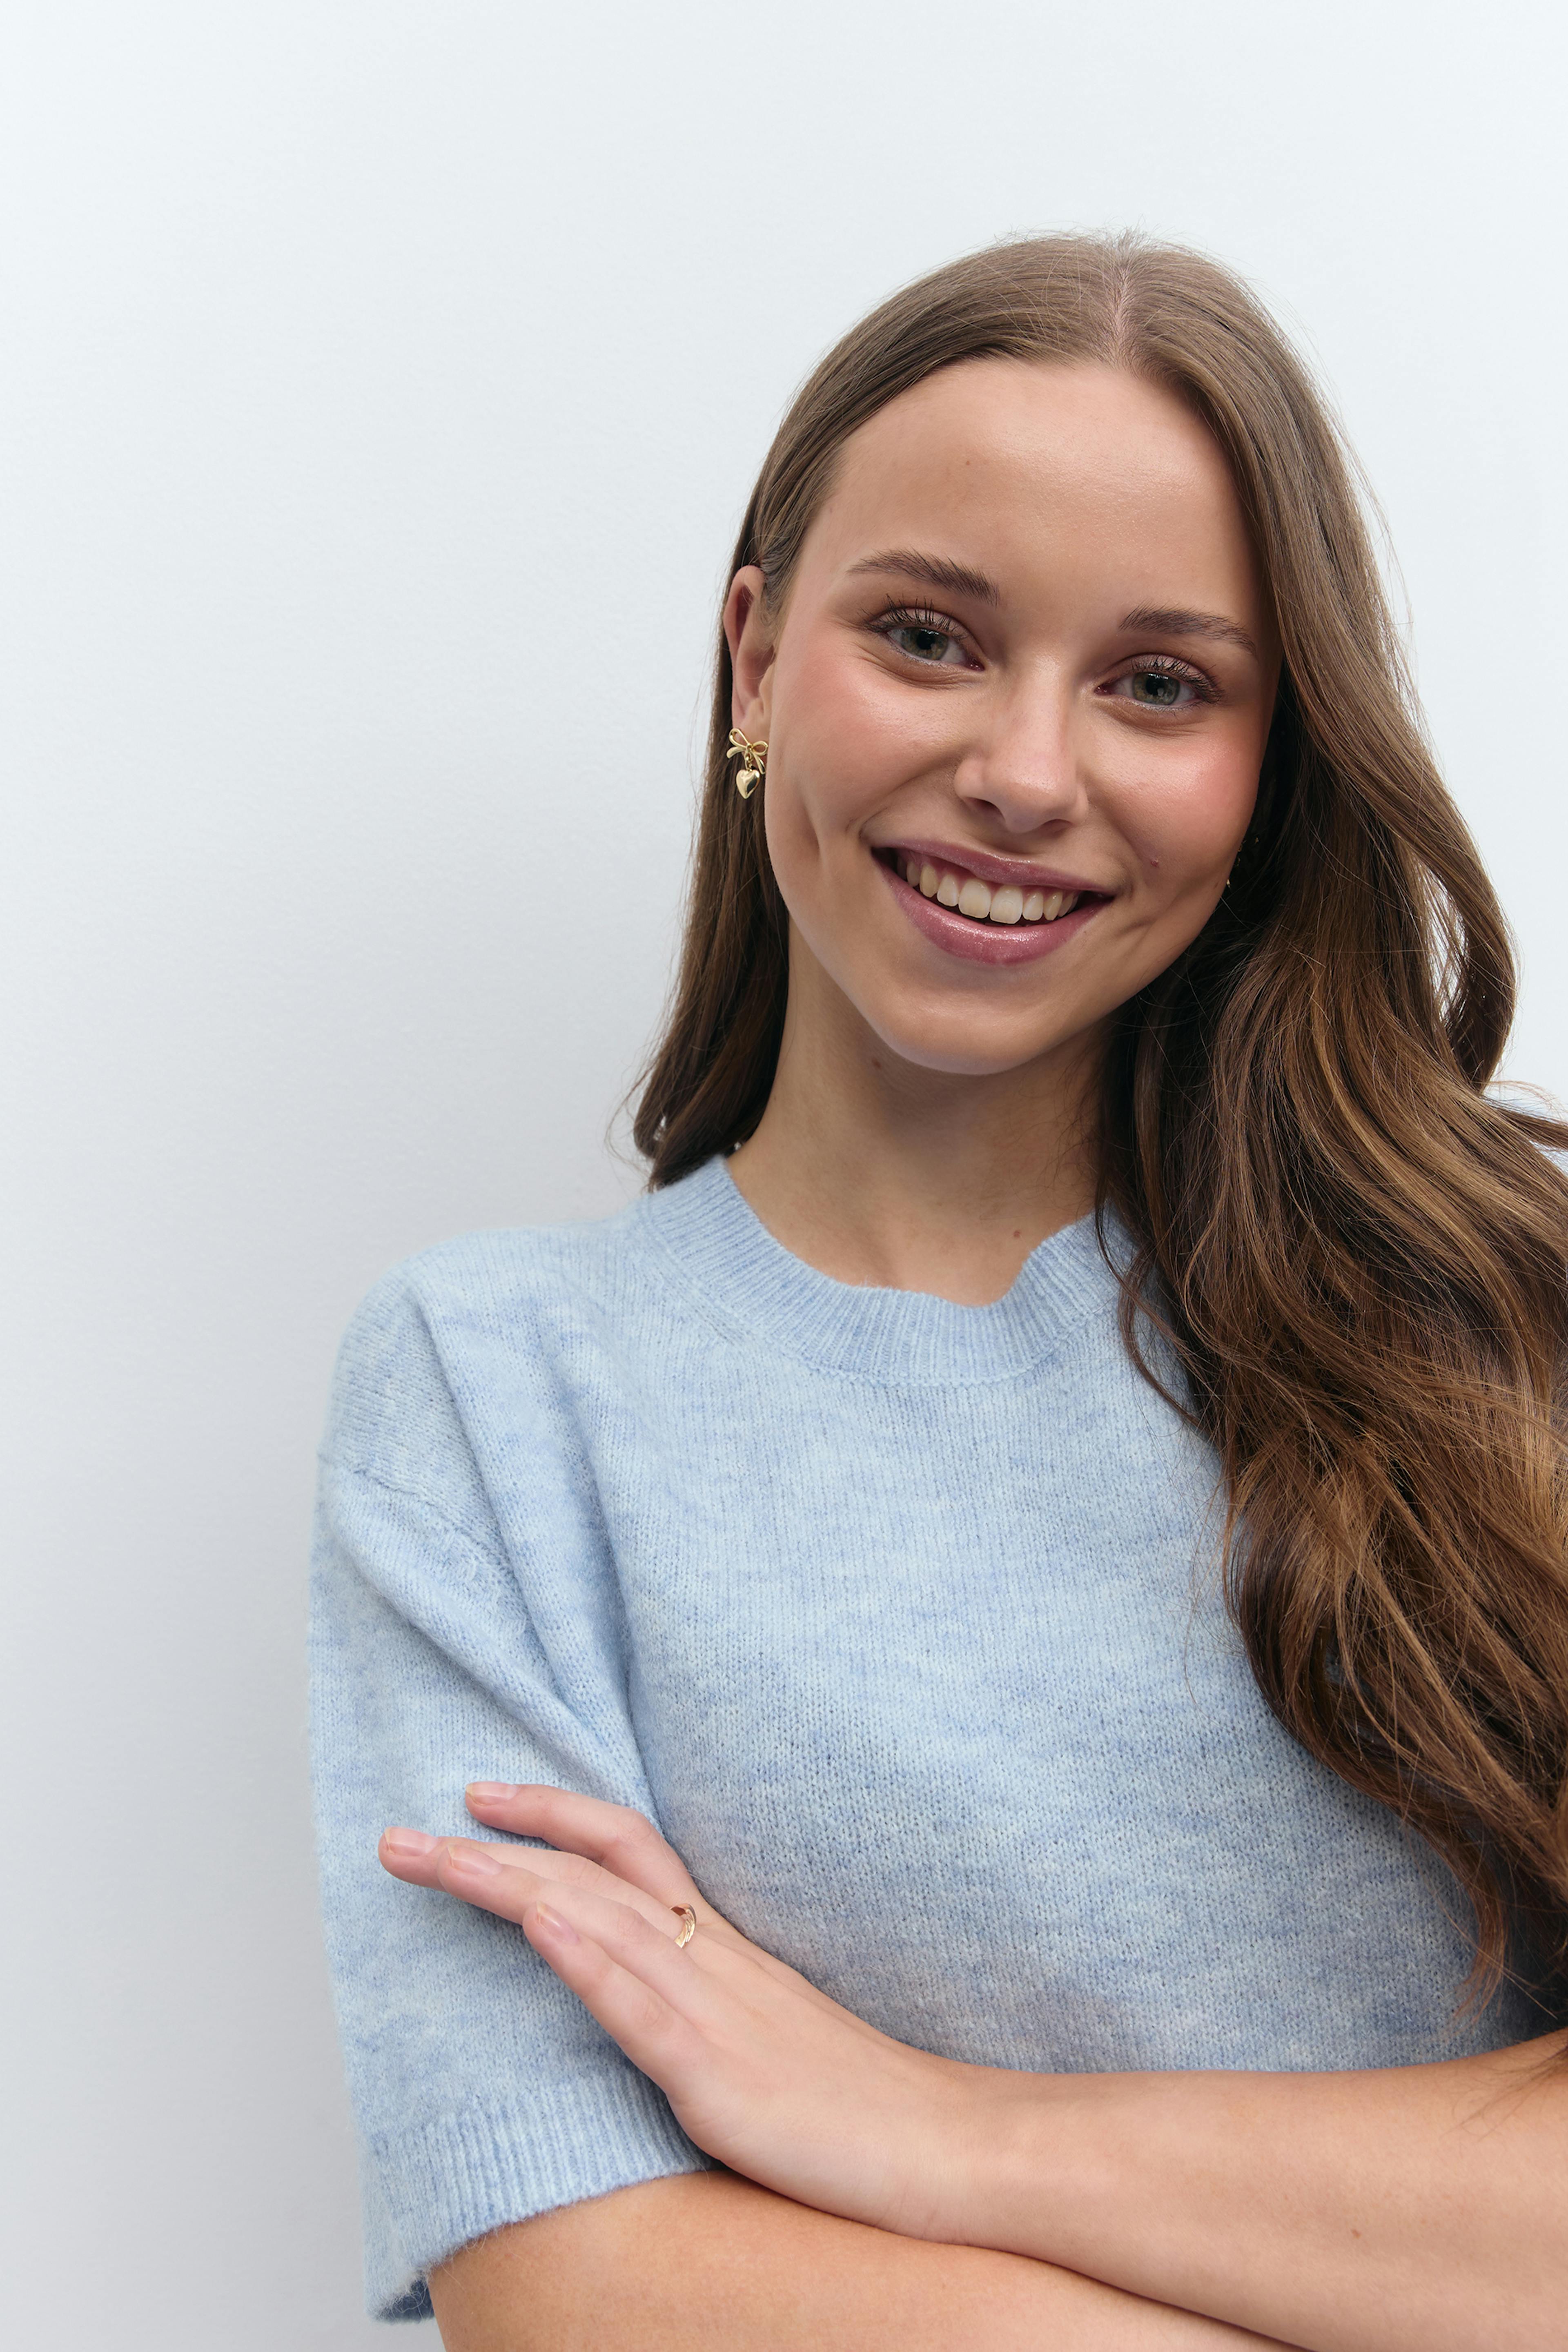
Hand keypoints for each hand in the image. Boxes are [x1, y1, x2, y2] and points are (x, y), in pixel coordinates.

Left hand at [378, 1785, 1013, 2244]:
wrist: (947, 2148)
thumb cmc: (859, 2103)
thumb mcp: (770, 2032)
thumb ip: (707, 2002)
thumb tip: (647, 1988)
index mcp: (723, 1950)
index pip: (626, 1850)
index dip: (552, 1816)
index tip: (479, 1796)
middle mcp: (713, 1961)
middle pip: (592, 1872)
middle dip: (492, 1845)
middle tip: (401, 1831)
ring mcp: (715, 2014)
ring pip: (598, 1922)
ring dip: (508, 1885)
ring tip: (438, 1856)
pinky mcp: (721, 2077)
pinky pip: (643, 2011)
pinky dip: (586, 1961)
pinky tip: (538, 1927)